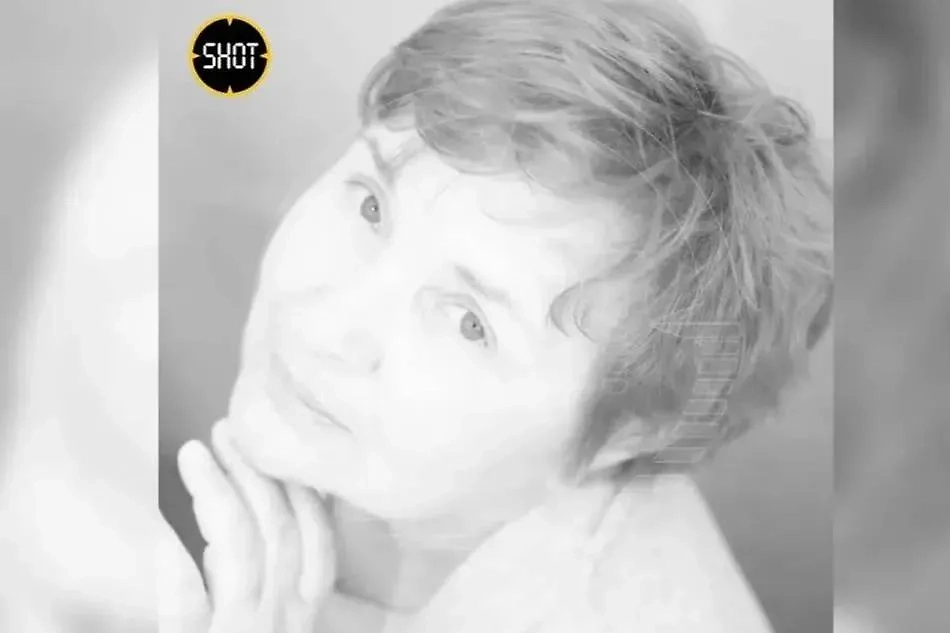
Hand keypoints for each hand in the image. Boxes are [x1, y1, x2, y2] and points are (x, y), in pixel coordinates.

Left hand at [158, 420, 334, 632]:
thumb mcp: (260, 629)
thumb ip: (242, 592)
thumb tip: (217, 553)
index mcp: (300, 612)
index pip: (317, 539)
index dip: (300, 488)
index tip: (276, 442)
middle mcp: (282, 618)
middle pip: (279, 531)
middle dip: (255, 472)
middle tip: (226, 429)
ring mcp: (245, 632)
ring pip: (240, 551)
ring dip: (218, 493)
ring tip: (193, 453)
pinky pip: (189, 608)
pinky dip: (176, 571)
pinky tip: (160, 536)